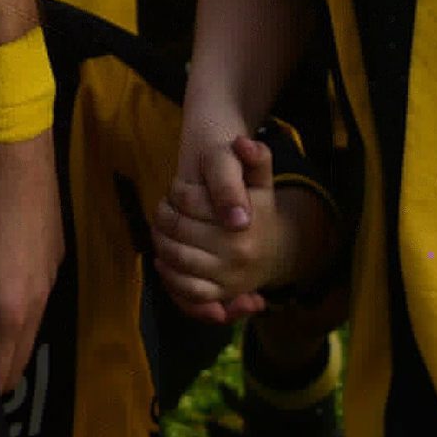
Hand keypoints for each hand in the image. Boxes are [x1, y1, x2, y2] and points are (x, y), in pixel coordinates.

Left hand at [0, 127, 59, 392]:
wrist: (12, 132)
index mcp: (9, 305)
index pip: (1, 373)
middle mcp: (37, 298)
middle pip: (19, 358)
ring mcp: (51, 273)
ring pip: (30, 327)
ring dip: (6, 338)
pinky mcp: (55, 250)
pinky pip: (37, 296)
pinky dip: (18, 308)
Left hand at [151, 130, 302, 321]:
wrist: (277, 250)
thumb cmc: (261, 209)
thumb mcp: (261, 179)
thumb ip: (256, 157)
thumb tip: (242, 143)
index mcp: (245, 220)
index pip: (189, 199)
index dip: (176, 191)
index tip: (177, 188)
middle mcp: (237, 251)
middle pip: (179, 228)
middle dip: (163, 214)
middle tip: (163, 208)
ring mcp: (229, 276)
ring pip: (177, 257)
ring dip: (160, 240)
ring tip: (160, 228)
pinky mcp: (221, 293)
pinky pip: (186, 289)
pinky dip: (169, 274)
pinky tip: (163, 258)